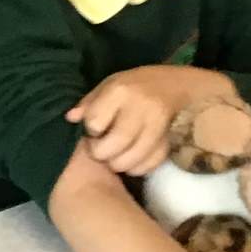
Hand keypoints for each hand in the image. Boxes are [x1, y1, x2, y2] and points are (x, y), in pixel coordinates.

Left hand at [66, 66, 227, 177]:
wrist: (181, 85)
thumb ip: (90, 102)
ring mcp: (159, 123)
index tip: (92, 132)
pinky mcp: (171, 137)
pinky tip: (132, 164)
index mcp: (120, 90)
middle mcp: (140, 106)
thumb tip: (70, 118)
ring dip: (119, 164)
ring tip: (114, 161)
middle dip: (102, 154)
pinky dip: (140, 167)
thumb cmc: (137, 85)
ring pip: (135, 155)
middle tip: (100, 153)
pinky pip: (153, 160)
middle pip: (116, 141)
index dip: (90, 131)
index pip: (95, 120)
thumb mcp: (110, 84)